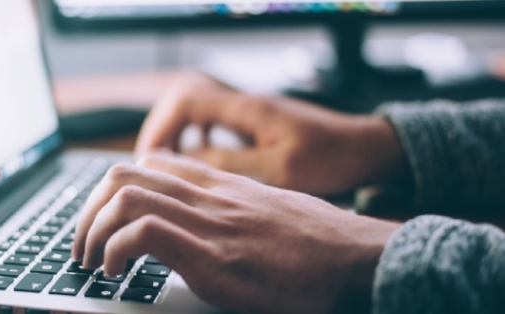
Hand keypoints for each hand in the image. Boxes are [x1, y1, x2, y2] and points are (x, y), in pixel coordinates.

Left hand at [72, 152, 400, 313]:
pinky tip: (115, 272)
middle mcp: (208, 196)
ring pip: (124, 197)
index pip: (151, 163)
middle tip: (83, 243)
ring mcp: (209, 223)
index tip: (106, 218)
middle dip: (89, 210)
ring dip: (92, 230)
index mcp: (221, 185)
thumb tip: (213, 225)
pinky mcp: (212, 256)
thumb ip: (234, 209)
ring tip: (90, 261)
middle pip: (124, 174)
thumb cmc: (320, 242)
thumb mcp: (271, 211)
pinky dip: (115, 250)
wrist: (358, 260)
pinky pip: (143, 233)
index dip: (115, 188)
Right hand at [135, 72, 407, 194]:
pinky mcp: (256, 124)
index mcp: (248, 109)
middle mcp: (244, 104)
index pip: (186, 101)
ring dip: (177, 135)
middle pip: (183, 102)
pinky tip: (198, 162)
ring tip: (168, 166)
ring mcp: (250, 112)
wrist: (366, 148)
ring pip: (196, 112)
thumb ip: (232, 164)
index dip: (160, 127)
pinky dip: (197, 139)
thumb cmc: (332, 157)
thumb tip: (187, 164)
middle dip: (161, 131)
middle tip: (151, 165)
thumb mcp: (281, 169)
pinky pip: (213, 123)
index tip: (150, 158)